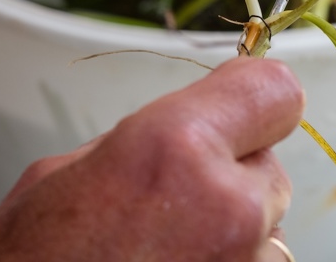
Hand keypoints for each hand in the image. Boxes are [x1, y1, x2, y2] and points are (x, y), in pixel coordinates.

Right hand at [0, 57, 305, 261]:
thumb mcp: (63, 173)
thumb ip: (147, 137)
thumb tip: (190, 124)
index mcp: (174, 147)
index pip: (273, 90)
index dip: (256, 94)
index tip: (240, 101)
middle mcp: (225, 203)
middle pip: (267, 159)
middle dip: (230, 169)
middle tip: (174, 193)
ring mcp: (244, 260)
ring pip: (267, 218)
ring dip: (233, 222)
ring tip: (167, 244)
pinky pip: (259, 258)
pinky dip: (230, 259)